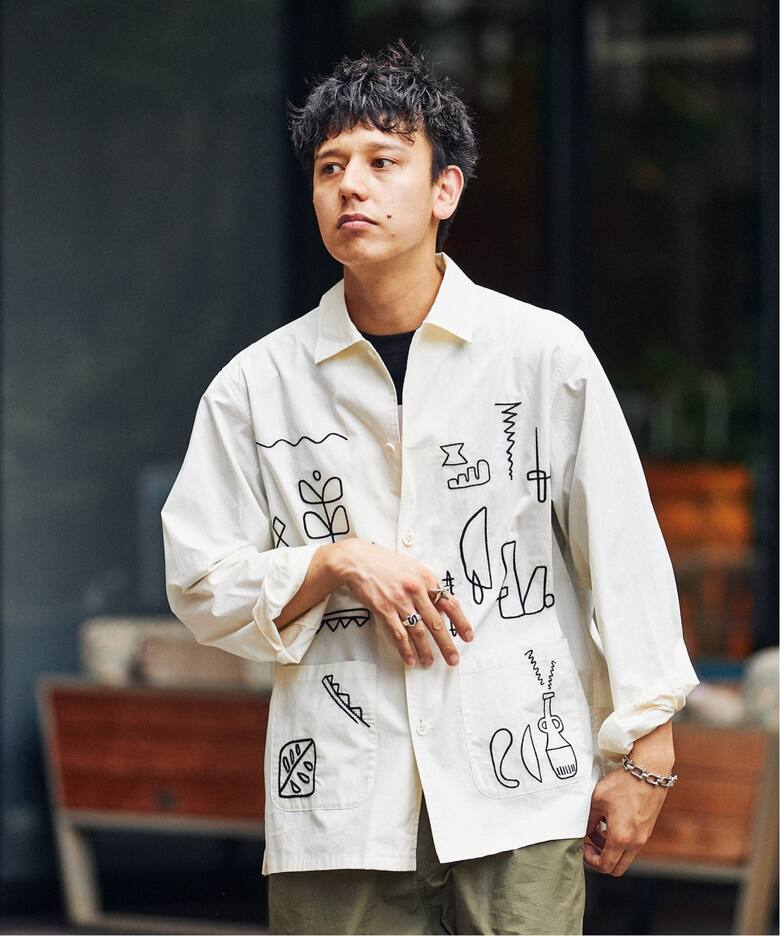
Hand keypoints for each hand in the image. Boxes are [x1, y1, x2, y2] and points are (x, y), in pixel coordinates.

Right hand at [334, 538, 473, 666]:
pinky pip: (398, 634)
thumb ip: (427, 585)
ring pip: (418, 631)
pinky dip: (405, 649)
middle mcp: (415, 590)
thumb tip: (441, 604)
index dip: (461, 622)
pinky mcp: (384, 609)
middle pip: (436, 622)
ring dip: (425, 650)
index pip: (450, 603)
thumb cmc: (385, 563)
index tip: (468, 637)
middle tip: (453, 659)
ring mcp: (399, 601)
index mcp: (426, 578)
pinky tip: (410, 659)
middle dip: (446, 644)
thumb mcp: (412, 567)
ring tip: (429, 662)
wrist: (358, 561)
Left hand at [585, 722, 674, 875]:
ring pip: (625, 856)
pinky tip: (612, 820)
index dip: (591, 860)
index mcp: (621, 838)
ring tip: (599, 827)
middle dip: (601, 859)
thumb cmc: (622, 784)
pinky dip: (621, 840)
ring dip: (611, 848)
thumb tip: (585, 831)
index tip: (584, 846)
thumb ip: (589, 820)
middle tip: (591, 842)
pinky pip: (632, 844)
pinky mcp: (647, 829)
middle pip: (617, 867)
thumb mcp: (597, 800)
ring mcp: (644, 836)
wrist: (649, 771)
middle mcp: (635, 842)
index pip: (605, 865)